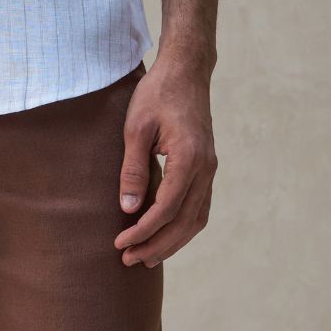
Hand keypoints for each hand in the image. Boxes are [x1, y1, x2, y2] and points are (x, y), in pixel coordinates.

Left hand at [114, 54, 216, 267]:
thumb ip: (133, 169)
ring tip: (146, 257)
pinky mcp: (207, 166)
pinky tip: (165, 234)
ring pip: (196, 219)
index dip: (143, 231)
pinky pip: (199, 206)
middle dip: (157, 245)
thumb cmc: (157, 93)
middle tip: (129, 260)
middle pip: (184, 222)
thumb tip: (128, 209)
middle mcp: (206, 168)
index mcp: (189, 158)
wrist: (185, 70)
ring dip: (172, 241)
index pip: (167, 209)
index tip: (121, 243)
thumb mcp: (136, 126)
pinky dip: (183, 226)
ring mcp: (210, 168)